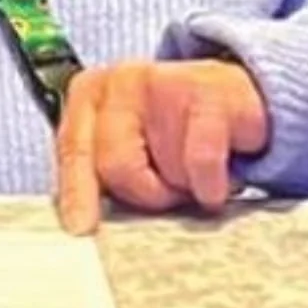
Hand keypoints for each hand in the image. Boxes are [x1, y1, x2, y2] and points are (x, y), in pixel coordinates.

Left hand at [56, 57, 269, 233]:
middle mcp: (119, 82)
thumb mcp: (127, 147)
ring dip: (185, 185)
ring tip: (194, 166)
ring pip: (163, 170)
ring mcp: (162, 80)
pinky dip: (213, 184)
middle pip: (115, 166)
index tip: (80, 227)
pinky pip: (201, 161)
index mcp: (88, 95)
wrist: (233, 96)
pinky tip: (219, 176)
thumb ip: (101, 174)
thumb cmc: (172, 130)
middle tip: (170, 188)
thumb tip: (85, 226)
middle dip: (147, 193)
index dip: (77, 192)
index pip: (74, 151)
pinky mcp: (207, 91)